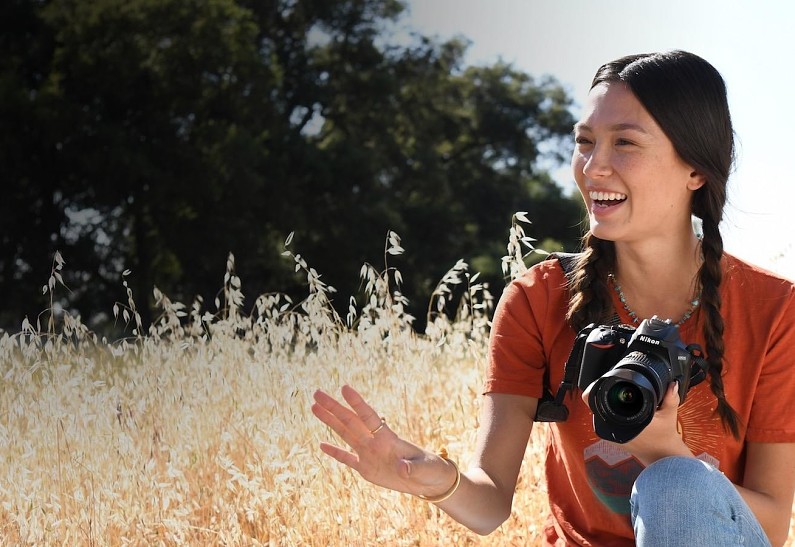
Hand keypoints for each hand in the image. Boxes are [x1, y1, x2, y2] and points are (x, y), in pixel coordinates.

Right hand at [311, 385, 456, 496]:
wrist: (428, 481)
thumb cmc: (431, 469)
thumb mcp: (425, 468)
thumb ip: (413, 468)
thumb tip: (402, 469)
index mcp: (389, 438)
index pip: (369, 417)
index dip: (357, 403)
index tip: (344, 388)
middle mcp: (375, 442)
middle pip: (350, 421)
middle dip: (334, 407)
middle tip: (317, 393)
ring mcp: (369, 454)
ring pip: (345, 434)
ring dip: (330, 422)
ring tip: (314, 407)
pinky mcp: (366, 469)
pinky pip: (347, 459)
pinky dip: (335, 452)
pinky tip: (321, 445)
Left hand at [581, 381, 692, 465]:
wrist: (664, 458)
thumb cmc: (665, 439)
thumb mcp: (669, 415)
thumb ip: (670, 398)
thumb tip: (672, 384)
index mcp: (622, 424)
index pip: (598, 402)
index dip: (599, 389)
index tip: (605, 383)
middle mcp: (613, 432)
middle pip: (598, 407)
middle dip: (605, 396)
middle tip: (615, 388)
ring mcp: (611, 437)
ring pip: (601, 415)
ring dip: (608, 406)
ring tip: (618, 399)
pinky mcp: (614, 440)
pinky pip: (607, 423)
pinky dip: (612, 415)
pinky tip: (621, 411)